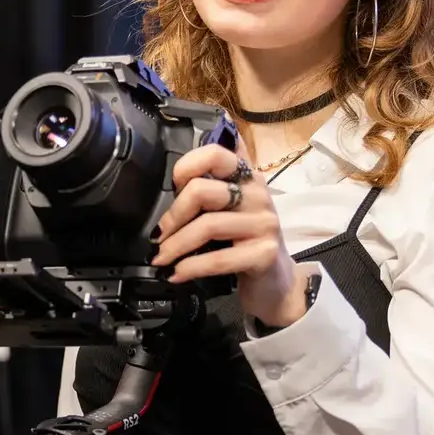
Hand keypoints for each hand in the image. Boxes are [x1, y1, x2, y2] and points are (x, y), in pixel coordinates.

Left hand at [150, 142, 310, 328]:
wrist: (275, 280)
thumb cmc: (245, 241)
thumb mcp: (230, 208)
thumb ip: (211, 183)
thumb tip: (179, 169)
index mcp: (247, 177)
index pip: (214, 154)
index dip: (186, 166)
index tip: (172, 187)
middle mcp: (258, 194)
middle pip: (202, 190)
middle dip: (173, 215)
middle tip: (158, 235)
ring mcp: (264, 224)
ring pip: (207, 226)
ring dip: (176, 245)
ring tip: (161, 258)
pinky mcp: (265, 254)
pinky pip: (218, 258)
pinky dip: (191, 267)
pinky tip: (177, 273)